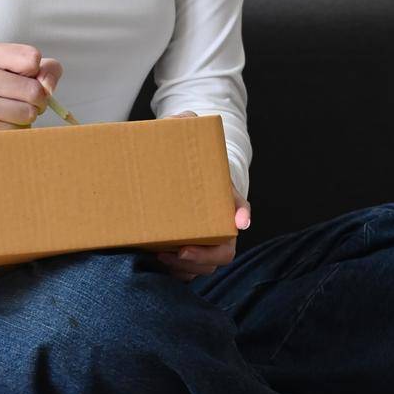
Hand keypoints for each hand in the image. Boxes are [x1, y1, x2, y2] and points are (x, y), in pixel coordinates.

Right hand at [0, 42, 63, 132]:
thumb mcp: (19, 64)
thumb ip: (46, 69)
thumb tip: (47, 88)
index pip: (32, 58)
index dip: (35, 69)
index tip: (22, 73)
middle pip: (34, 90)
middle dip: (38, 97)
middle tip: (25, 96)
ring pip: (29, 112)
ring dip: (29, 113)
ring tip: (15, 108)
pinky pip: (18, 130)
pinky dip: (18, 127)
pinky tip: (6, 119)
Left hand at [155, 110, 250, 281]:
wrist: (177, 179)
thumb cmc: (186, 161)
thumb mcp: (186, 139)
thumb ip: (182, 125)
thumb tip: (177, 119)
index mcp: (224, 199)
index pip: (240, 208)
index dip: (241, 215)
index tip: (239, 221)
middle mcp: (220, 226)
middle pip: (223, 252)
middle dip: (202, 257)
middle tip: (177, 250)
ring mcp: (204, 244)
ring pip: (204, 268)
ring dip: (185, 268)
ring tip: (159, 257)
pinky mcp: (186, 257)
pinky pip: (185, 273)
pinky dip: (172, 273)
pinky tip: (152, 263)